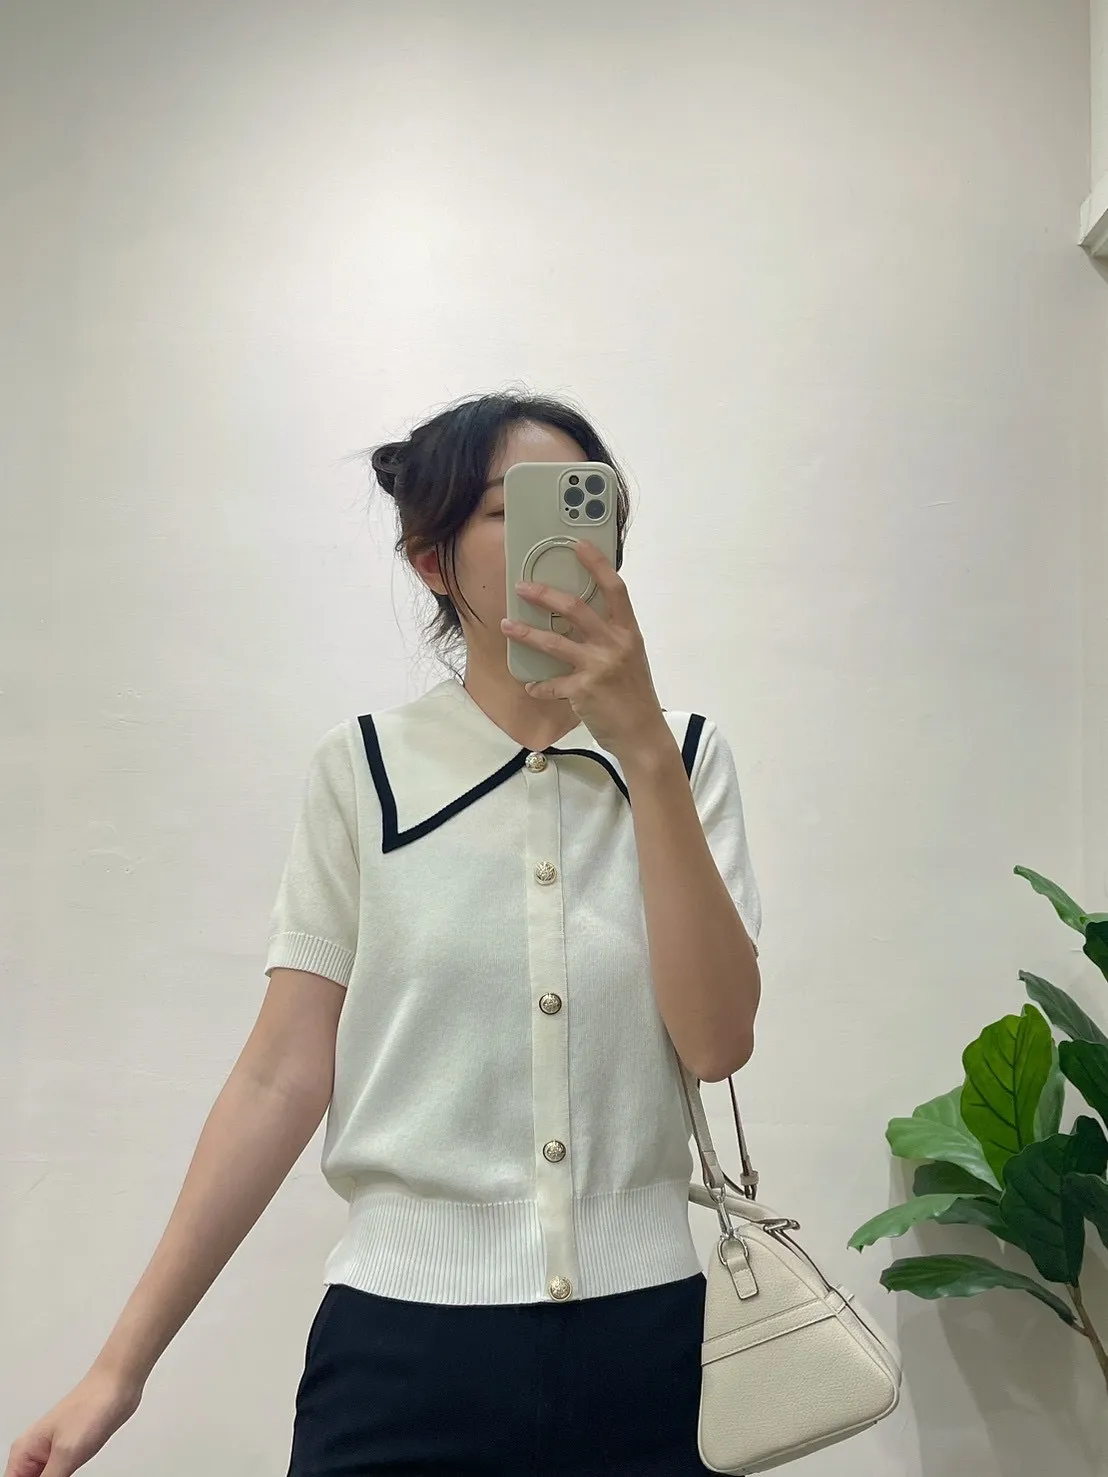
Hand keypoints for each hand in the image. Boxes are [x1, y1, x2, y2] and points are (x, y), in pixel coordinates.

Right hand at [5, 1369, 140, 1476]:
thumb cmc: (92, 1405)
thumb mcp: (66, 1454)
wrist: (118, 1385)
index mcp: (24, 1450)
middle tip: (64, 1476)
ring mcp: (54, 1452)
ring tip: (71, 1473)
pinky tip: (75, 1475)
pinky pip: (60, 1476)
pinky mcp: (70, 1452)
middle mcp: (35, 1451)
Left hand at [500, 539, 672, 762]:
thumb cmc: (634, 694)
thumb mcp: (630, 657)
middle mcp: (615, 644)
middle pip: (575, 608)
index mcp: (628, 632)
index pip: (615, 588)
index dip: (597, 564)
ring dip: (526, 633)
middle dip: (544, 594)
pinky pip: (551, 684)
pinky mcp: (583, 690)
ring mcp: (599, 666)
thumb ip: (610, 636)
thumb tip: (578, 618)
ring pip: (554, 642)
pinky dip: (539, 686)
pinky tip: (531, 686)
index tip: (578, 545)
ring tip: (507, 626)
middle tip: (522, 587)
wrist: (642, 733)